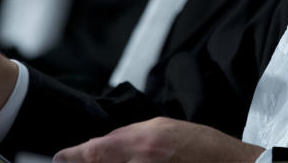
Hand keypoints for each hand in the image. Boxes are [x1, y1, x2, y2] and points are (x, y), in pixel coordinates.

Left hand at [53, 117, 264, 162]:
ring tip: (119, 158)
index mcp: (143, 144)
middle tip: (79, 160)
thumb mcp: (161, 127)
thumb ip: (129, 136)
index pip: (96, 151)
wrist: (227, 162)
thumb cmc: (198, 144)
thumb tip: (102, 145)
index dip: (74, 156)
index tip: (60, 158)